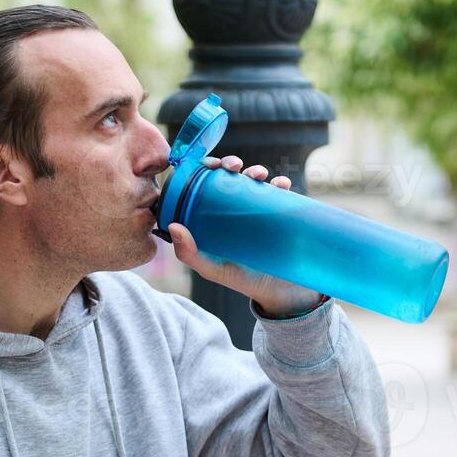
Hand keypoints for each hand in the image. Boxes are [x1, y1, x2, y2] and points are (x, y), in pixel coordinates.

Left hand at [166, 155, 325, 318]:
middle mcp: (238, 209)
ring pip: (257, 180)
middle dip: (233, 164)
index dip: (207, 169)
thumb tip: (173, 226)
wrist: (279, 293)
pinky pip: (282, 193)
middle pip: (232, 177)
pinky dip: (281, 184)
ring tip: (259, 176)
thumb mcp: (212, 268)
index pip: (208, 184)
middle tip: (235, 167)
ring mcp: (261, 210)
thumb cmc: (242, 279)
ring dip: (257, 170)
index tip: (209, 165)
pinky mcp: (282, 214)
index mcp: (217, 216)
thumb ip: (190, 254)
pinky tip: (280, 184)